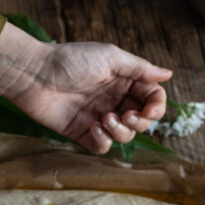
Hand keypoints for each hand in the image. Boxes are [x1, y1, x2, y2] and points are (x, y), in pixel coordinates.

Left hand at [0, 22, 171, 153]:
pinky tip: (93, 128)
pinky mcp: (82, 133)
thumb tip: (168, 74)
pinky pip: (102, 147)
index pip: (151, 99)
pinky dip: (104, 142)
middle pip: (141, 121)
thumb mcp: (111, 58)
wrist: (36, 75)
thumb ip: (140, 68)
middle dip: (139, 122)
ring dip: (120, 132)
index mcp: (124, 81)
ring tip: (104, 119)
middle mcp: (114, 100)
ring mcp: (99, 118)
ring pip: (124, 136)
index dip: (156, 108)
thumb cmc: (72, 61)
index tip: (149, 110)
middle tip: (126, 116)